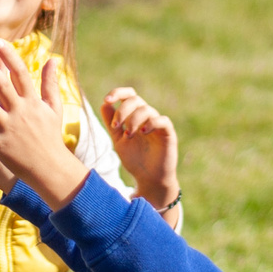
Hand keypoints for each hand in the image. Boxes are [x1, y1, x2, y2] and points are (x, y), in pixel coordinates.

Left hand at [101, 86, 179, 204]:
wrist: (148, 178)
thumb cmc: (135, 159)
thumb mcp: (118, 140)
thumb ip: (111, 123)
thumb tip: (104, 104)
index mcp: (134, 115)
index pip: (128, 96)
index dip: (118, 93)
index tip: (107, 100)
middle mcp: (147, 117)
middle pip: (135, 100)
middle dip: (123, 110)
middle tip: (116, 126)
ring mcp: (158, 124)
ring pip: (147, 109)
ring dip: (133, 120)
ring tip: (127, 135)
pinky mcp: (168, 133)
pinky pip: (162, 120)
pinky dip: (151, 123)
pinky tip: (142, 132)